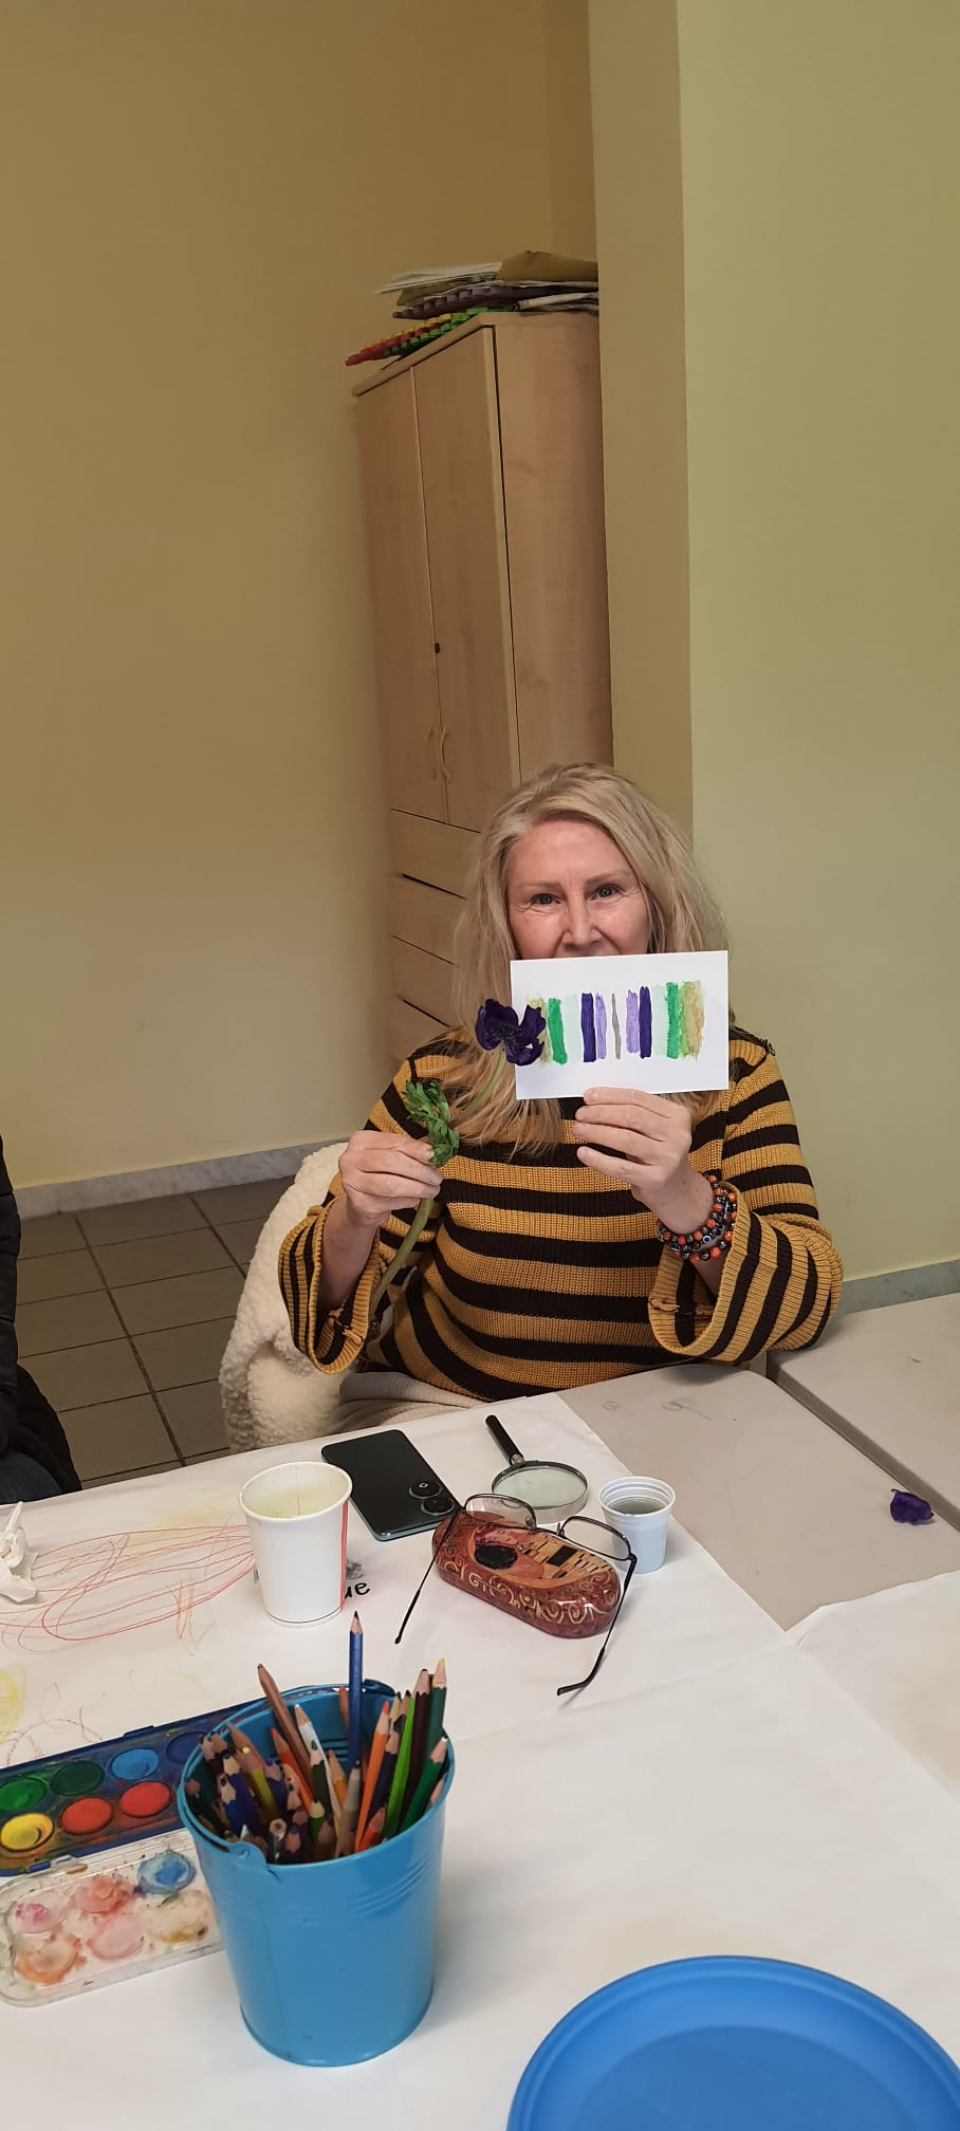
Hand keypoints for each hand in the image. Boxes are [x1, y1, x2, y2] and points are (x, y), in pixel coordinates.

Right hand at [337, 1131, 437, 1232]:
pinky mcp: (359, 1203)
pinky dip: (408, 1200)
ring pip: (392, 1184)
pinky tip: (416, 1199)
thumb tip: (436, 1148)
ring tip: (432, 1190)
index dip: (417, 1149)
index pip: (394, 1142)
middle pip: (392, 1161)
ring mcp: (352, 1181)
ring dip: (417, 1188)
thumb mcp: (391, 1157)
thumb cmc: (377, 1176)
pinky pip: (391, 1201)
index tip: (435, 1156)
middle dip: (420, 1170)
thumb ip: (411, 1150)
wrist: (360, 1204)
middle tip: (437, 1178)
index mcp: (361, 1140)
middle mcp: (351, 1158)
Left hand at [572, 1088, 713, 1233]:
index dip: (610, 1096)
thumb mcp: (653, 1130)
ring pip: (626, 1139)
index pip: (638, 1098)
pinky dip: (598, 1159)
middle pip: (632, 1116)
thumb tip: (594, 1102)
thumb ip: (632, 1113)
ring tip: (579, 1130)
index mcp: (677, 1116)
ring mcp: (668, 1158)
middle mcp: (677, 1135)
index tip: (588, 1096)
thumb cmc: (657, 1154)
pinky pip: (621, 1167)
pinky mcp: (656, 1180)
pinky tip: (584, 1153)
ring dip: (597, 1132)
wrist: (675, 1190)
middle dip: (601, 1113)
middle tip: (581, 1114)